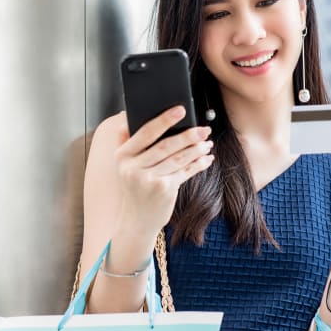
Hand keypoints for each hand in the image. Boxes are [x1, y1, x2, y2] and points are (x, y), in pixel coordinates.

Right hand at [115, 106, 213, 234]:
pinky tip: (206, 159)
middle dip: (187, 136)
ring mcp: (149, 180)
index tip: (180, 110)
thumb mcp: (123, 165)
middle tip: (203, 129)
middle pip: (165, 146)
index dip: (164, 120)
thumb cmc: (133, 187)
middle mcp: (134, 168)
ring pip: (177, 159)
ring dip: (195, 150)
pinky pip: (185, 172)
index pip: (145, 133)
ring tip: (207, 143)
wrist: (136, 220)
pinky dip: (197, 164)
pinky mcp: (164, 190)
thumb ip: (124, 141)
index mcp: (122, 156)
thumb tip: (124, 116)